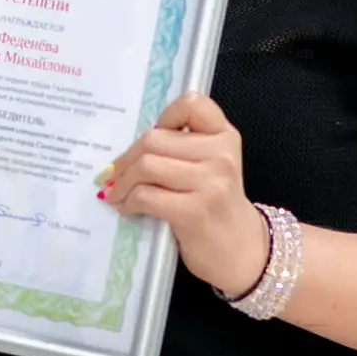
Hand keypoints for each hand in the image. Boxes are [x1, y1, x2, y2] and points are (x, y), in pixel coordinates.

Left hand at [97, 91, 268, 298]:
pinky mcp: (195, 211)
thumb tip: (129, 148)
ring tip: (116, 192)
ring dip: (122, 181)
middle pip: (155, 139)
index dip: (165, 117)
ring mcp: (211, 183)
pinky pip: (147, 196)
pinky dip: (129, 201)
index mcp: (225, 136)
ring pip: (147, 166)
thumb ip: (184, 147)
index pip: (191, 104)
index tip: (152, 138)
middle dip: (126, 158)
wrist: (243, 251)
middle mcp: (222, 155)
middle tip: (113, 173)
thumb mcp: (212, 166)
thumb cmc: (217, 205)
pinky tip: (127, 207)